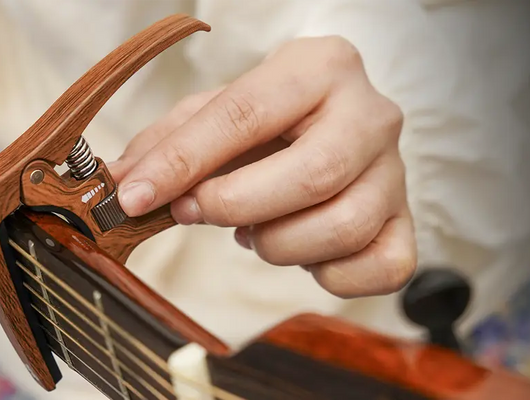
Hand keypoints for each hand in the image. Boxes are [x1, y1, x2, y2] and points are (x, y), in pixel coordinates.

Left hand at [108, 36, 415, 297]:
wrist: (332, 126)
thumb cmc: (270, 121)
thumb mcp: (215, 113)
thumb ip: (167, 143)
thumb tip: (119, 184)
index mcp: (320, 67)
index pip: (246, 114)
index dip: (184, 162)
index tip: (137, 196)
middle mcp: (371, 114)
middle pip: (311, 175)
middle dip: (236, 205)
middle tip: (197, 212)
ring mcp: (397, 172)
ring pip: (343, 226)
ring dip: (278, 243)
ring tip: (255, 230)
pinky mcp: (409, 224)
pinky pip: (382, 268)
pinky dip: (330, 275)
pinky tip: (304, 251)